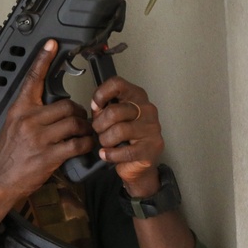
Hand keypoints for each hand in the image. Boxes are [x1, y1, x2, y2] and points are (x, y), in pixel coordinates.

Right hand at [0, 39, 94, 216]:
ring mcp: (39, 139)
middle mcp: (28, 121)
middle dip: (78, 113)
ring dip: (84, 129)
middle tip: (79, 120)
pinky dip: (85, 144)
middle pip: (66, 105)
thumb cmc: (7, 155)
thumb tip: (50, 106)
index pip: (32, 80)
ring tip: (83, 134)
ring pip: (74, 123)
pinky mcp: (49, 156)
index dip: (43, 60)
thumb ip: (29, 113)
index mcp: (19, 110)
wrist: (0, 180)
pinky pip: (76, 144)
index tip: (51, 44)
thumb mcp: (12, 126)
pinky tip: (83, 146)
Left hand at [91, 77, 164, 196]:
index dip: (101, 94)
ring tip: (105, 143)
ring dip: (105, 140)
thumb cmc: (125, 137)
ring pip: (118, 131)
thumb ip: (103, 108)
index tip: (95, 106)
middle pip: (114, 111)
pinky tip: (106, 154)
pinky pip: (125, 151)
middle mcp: (147, 109)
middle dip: (99, 124)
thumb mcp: (112, 117)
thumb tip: (95, 105)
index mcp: (137, 96)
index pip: (117, 84)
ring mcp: (152, 129)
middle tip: (98, 131)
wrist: (139, 163)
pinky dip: (110, 154)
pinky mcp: (151, 148)